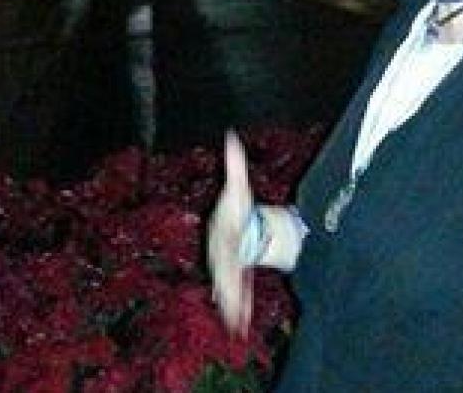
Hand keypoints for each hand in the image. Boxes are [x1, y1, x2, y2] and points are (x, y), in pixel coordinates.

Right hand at [208, 130, 253, 336]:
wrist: (228, 228)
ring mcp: (226, 269)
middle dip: (226, 282)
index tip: (229, 250)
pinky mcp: (234, 280)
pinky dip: (237, 309)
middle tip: (228, 294)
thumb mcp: (237, 187)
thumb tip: (231, 137)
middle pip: (223, 269)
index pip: (225, 239)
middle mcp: (221, 253)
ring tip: (237, 321)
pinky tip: (241, 325)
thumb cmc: (234, 208)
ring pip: (228, 288)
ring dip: (232, 304)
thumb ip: (236, 165)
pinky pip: (235, 295)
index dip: (228, 245)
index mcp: (223, 232)